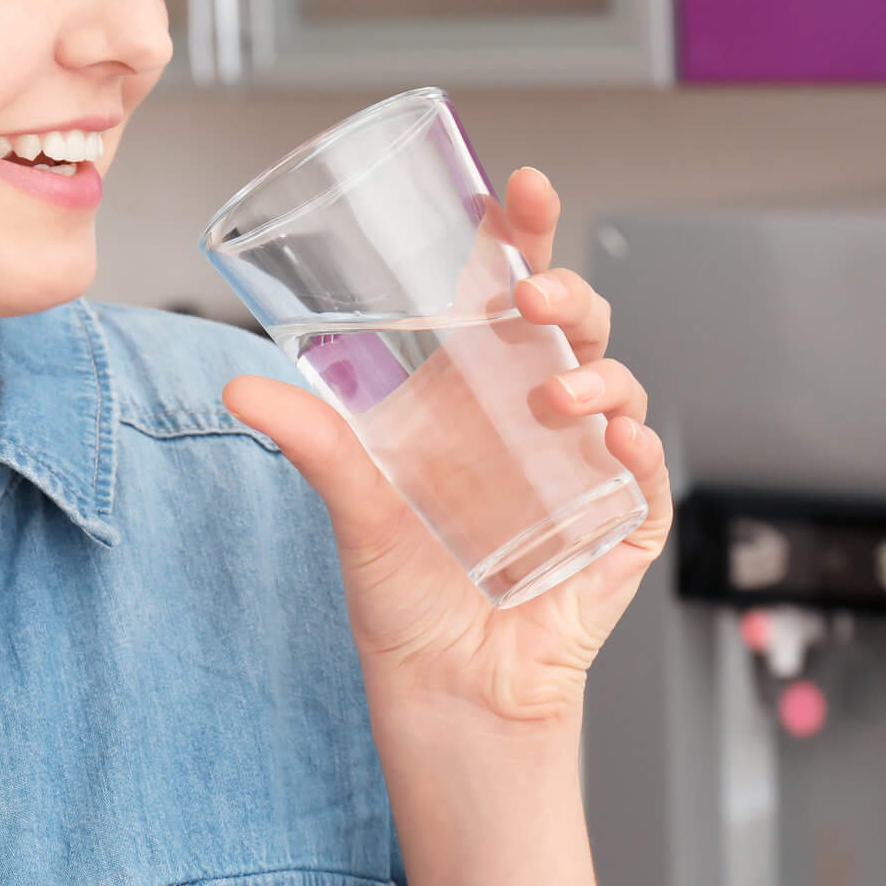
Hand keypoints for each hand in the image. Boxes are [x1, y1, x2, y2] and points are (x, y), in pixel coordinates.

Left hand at [222, 166, 673, 729]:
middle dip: (566, 291)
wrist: (449, 694)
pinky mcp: (621, 526)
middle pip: (574, 323)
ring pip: (618, 385)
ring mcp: (586, 467)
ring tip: (559, 397)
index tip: (519, 191)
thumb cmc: (405, 599)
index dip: (522, 235)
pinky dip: (640, 448)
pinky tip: (618, 443)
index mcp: (479, 392)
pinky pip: (647, 472)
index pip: (509, 292)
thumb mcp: (353, 506)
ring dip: (598, 374)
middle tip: (532, 296)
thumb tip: (238, 388)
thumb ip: (312, 441)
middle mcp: (536, 418)